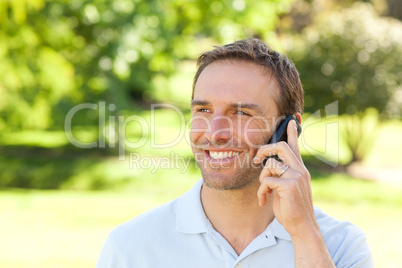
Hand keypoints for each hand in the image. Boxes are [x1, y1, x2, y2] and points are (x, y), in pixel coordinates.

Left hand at [253, 119, 315, 236]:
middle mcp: (300, 170)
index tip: (291, 121)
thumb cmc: (292, 208)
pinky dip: (261, 191)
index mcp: (299, 170)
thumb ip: (281, 176)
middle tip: (256, 159)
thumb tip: (268, 168)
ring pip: (270, 165)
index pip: (295, 147)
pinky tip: (263, 201)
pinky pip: (266, 181)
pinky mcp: (290, 185)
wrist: (302, 227)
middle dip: (265, 150)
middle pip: (282, 147)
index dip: (292, 133)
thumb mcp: (286, 189)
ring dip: (261, 179)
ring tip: (263, 192)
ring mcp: (296, 177)